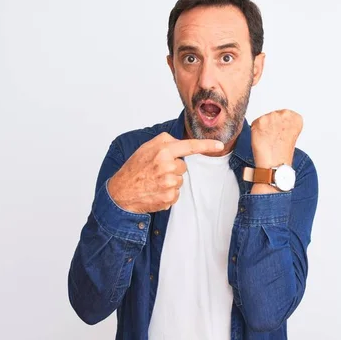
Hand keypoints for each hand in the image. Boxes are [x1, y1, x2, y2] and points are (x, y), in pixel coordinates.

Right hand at [107, 132, 223, 213]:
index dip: (207, 145)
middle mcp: (168, 167)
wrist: (121, 192)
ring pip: (180, 181)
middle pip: (183, 167)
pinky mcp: (168, 198)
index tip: (219, 145)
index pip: (190, 146)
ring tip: (154, 182)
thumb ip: (165, 141)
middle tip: (156, 171)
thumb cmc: (134, 169)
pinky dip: (168, 194)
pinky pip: (176, 194)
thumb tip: (181, 142)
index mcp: (163, 151)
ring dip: (170, 182)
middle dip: (173, 169)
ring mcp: (169, 184)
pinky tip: (155, 191)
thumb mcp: (146, 148)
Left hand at [250, 109, 302, 168]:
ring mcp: (271, 117)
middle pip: (273, 115)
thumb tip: (276, 120)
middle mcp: (285, 114)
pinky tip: (262, 140)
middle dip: (271, 125)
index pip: (285, 115)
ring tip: (268, 140)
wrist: (274, 165)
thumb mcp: (291, 135)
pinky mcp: (259, 121)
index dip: (280, 126)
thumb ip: (286, 124)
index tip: (281, 134)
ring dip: (263, 128)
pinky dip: (255, 131)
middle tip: (274, 139)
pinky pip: (254, 124)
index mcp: (296, 117)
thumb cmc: (282, 154)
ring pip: (263, 119)